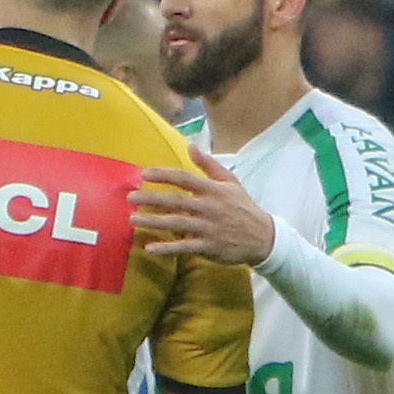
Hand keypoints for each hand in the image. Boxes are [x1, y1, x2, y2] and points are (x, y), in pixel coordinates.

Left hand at [130, 144, 278, 264]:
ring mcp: (208, 228)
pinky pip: (184, 248)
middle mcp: (209, 207)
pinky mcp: (209, 247)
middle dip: (151, 198)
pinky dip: (167, 248)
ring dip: (153, 221)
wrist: (263, 237)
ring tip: (133, 219)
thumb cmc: (242, 207)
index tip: (144, 175)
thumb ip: (209, 165)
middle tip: (130, 197)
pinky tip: (150, 248)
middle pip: (176, 200)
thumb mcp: (230, 182)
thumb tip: (190, 146)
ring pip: (176, 223)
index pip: (184, 178)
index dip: (163, 175)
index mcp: (213, 190)